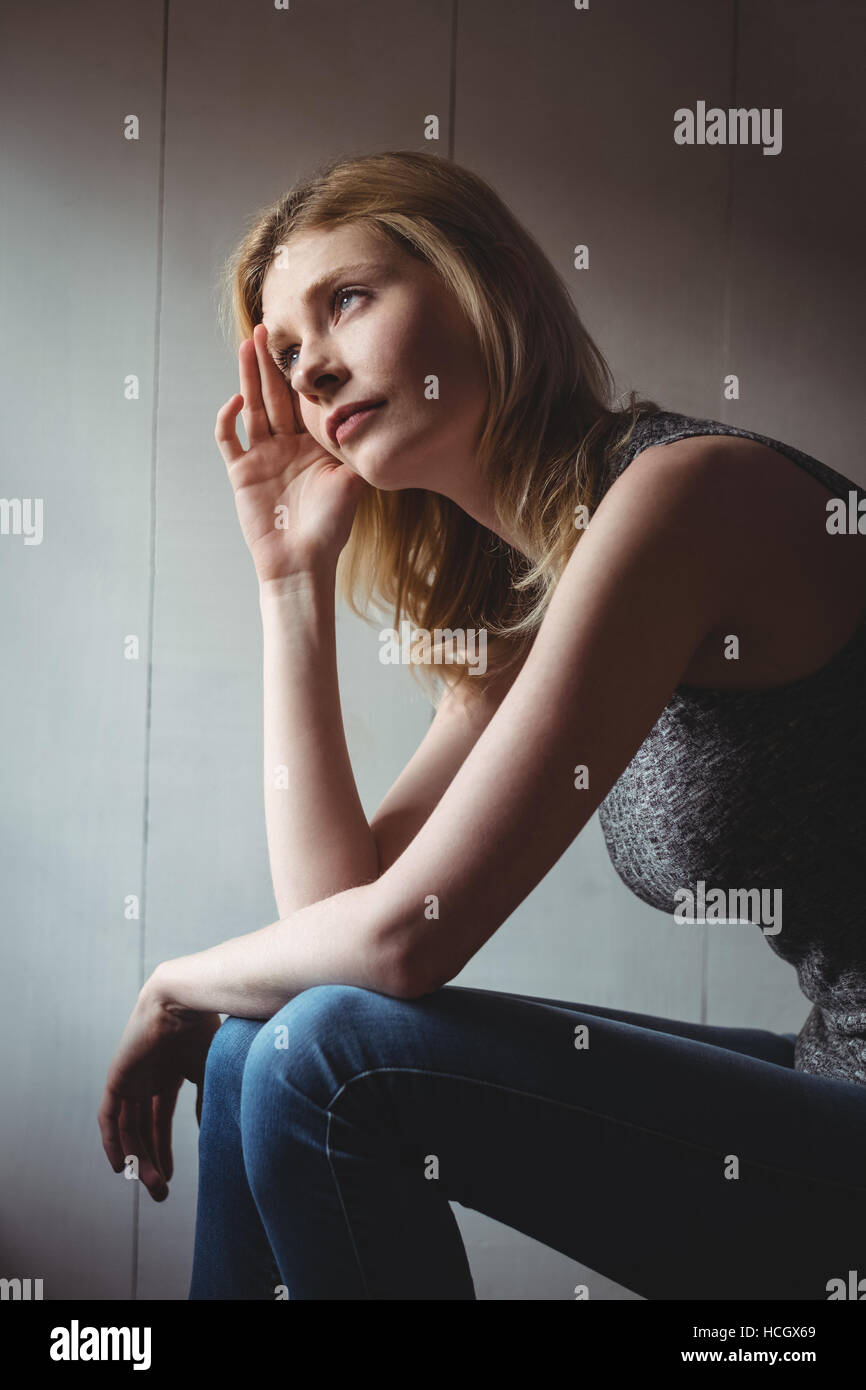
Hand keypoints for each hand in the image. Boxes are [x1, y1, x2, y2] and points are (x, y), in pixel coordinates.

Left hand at [98, 980, 221, 1201]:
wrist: (184, 999)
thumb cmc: (206, 1027)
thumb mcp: (213, 1071)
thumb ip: (209, 1101)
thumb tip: (213, 1133)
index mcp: (170, 1069)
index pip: (160, 1117)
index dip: (164, 1148)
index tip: (171, 1177)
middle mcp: (147, 1074)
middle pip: (143, 1127)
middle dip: (152, 1161)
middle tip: (161, 1194)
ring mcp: (131, 1075)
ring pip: (129, 1127)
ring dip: (139, 1158)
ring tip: (153, 1187)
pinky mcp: (118, 1076)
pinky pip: (109, 1117)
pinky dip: (112, 1142)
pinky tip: (122, 1167)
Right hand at [215, 323, 367, 582]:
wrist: (303, 562)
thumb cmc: (330, 528)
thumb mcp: (352, 482)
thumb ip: (355, 448)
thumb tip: (374, 414)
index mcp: (312, 445)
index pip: (303, 401)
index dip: (300, 373)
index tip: (305, 341)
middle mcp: (286, 446)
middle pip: (274, 395)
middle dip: (269, 362)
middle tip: (266, 327)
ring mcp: (262, 456)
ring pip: (252, 407)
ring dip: (248, 377)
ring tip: (248, 345)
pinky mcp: (241, 472)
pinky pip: (229, 439)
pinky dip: (228, 418)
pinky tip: (236, 400)